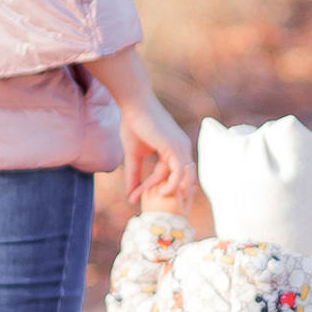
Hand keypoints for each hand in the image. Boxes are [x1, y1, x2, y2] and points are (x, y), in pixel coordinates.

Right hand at [79, 45, 196, 205]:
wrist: (134, 106)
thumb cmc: (134, 125)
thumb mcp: (133, 155)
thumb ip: (134, 174)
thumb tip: (129, 193)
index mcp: (175, 149)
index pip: (168, 174)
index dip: (151, 187)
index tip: (135, 198)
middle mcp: (182, 148)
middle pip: (177, 178)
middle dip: (164, 193)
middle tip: (150, 206)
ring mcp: (181, 148)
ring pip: (180, 178)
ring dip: (164, 191)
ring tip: (151, 201)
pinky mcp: (176, 147)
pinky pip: (179, 172)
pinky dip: (172, 184)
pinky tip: (159, 193)